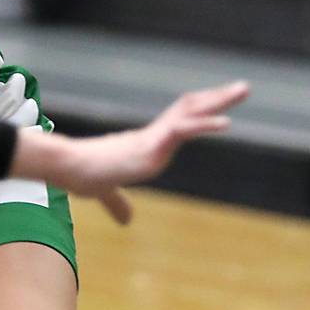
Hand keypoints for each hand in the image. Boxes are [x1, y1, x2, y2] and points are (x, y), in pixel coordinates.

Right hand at [13, 81, 248, 223]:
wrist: (66, 167)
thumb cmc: (81, 175)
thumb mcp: (106, 192)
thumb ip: (118, 203)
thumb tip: (126, 221)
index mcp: (146, 143)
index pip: (178, 120)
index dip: (199, 111)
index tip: (220, 103)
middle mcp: (152, 135)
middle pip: (189, 109)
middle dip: (217, 98)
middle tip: (243, 88)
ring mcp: (152, 138)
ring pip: (190, 113)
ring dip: (218, 101)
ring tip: (243, 90)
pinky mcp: (149, 145)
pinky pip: (181, 130)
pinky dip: (204, 124)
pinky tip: (227, 122)